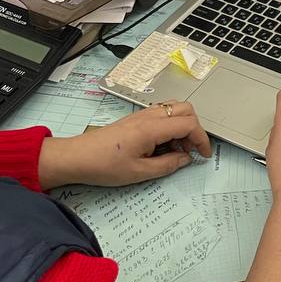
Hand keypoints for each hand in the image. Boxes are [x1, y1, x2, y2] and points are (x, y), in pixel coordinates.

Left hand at [38, 100, 211, 189]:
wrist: (77, 157)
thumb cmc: (103, 165)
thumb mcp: (139, 173)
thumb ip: (167, 165)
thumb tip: (185, 159)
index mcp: (151, 128)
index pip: (188, 123)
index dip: (201, 139)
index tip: (203, 154)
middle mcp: (148, 116)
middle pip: (185, 109)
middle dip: (195, 128)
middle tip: (192, 150)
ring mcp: (141, 115)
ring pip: (174, 108)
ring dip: (183, 126)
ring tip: (178, 149)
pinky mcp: (135, 119)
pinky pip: (162, 114)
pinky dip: (171, 126)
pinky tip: (163, 145)